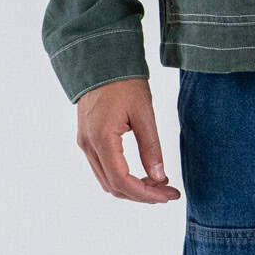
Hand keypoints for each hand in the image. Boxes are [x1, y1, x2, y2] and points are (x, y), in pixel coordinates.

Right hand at [75, 77, 180, 202]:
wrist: (100, 60)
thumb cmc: (123, 82)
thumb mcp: (144, 113)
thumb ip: (151, 147)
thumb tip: (160, 177)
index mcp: (102, 139)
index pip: (123, 182)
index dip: (147, 194)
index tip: (169, 195)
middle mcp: (88, 145)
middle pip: (114, 187)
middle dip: (142, 194)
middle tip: (168, 192)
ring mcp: (85, 143)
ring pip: (107, 181)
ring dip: (133, 188)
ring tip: (159, 183)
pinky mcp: (87, 139)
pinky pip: (104, 168)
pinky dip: (123, 177)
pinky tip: (143, 173)